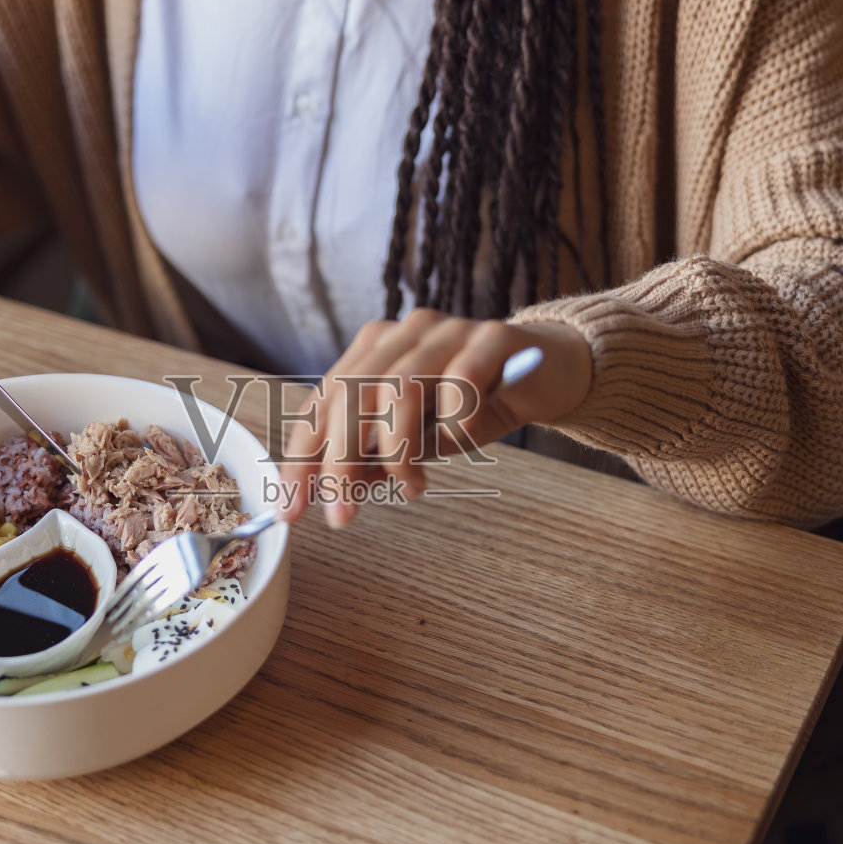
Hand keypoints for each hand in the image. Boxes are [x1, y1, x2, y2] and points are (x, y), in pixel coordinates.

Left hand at [278, 309, 592, 527]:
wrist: (551, 373)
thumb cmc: (476, 405)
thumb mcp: (418, 440)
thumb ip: (376, 457)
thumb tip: (335, 489)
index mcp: (373, 350)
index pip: (322, 402)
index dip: (301, 456)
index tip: (291, 507)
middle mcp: (403, 332)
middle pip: (351, 394)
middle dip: (338, 461)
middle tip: (342, 514)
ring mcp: (448, 329)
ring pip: (398, 386)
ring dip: (397, 449)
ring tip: (410, 488)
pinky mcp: (494, 337)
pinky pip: (462, 381)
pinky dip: (454, 419)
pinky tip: (461, 440)